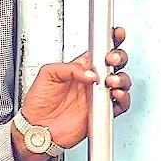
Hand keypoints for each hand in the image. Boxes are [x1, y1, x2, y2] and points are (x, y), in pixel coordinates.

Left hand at [21, 25, 131, 148]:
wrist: (37, 127)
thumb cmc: (39, 102)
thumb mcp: (48, 74)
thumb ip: (69, 68)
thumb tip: (90, 73)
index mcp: (80, 68)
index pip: (100, 51)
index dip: (111, 40)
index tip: (116, 33)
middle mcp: (92, 80)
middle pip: (116, 63)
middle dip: (119, 57)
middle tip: (111, 59)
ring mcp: (98, 95)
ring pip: (121, 81)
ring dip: (121, 78)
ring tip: (110, 81)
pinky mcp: (101, 111)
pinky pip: (121, 103)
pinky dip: (123, 98)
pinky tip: (115, 94)